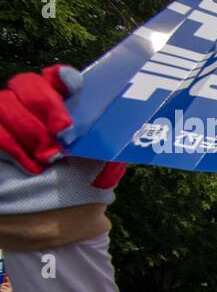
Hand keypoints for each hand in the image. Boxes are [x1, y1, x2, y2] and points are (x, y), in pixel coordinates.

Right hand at [0, 65, 124, 186]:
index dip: (62, 77)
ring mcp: (8, 121)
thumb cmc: (77, 186)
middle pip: (26, 83)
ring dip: (29, 129)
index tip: (72, 84)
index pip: (57, 78)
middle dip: (45, 104)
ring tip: (48, 157)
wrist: (51, 214)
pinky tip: (32, 166)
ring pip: (5, 104)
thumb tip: (129, 137)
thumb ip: (110, 151)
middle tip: (63, 130)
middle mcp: (30, 108)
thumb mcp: (101, 169)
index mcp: (61, 109)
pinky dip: (13, 147)